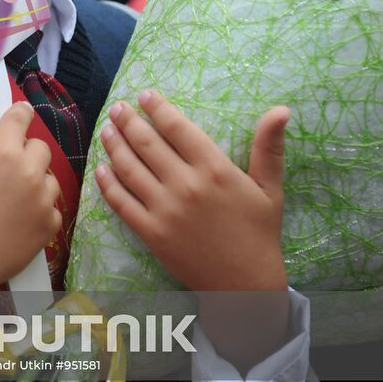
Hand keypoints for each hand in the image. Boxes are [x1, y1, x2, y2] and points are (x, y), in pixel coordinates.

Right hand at [0, 102, 60, 293]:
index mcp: (2, 152)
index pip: (20, 118)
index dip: (20, 114)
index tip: (23, 115)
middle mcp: (28, 171)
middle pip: (41, 147)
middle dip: (27, 154)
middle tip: (13, 168)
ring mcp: (42, 200)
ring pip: (51, 178)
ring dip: (37, 183)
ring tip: (16, 200)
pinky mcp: (49, 226)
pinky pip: (52, 208)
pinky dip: (40, 212)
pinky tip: (20, 222)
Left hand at [96, 90, 288, 291]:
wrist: (245, 286)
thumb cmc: (259, 233)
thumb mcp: (269, 187)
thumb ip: (269, 146)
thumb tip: (281, 109)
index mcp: (214, 168)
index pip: (177, 127)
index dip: (157, 107)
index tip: (145, 94)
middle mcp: (186, 185)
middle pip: (147, 143)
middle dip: (128, 120)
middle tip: (118, 107)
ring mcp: (165, 210)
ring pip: (129, 168)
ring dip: (114, 145)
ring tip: (106, 129)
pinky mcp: (151, 233)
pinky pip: (121, 203)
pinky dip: (108, 184)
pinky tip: (101, 169)